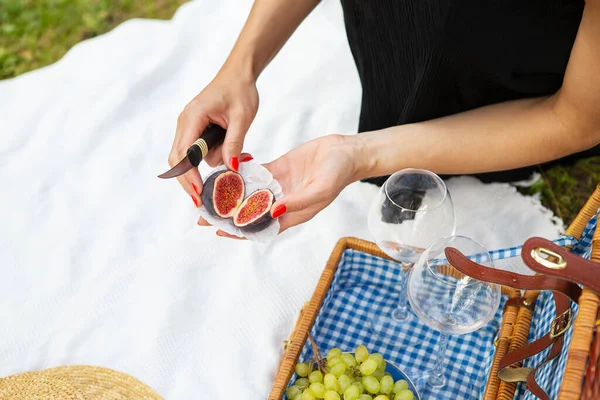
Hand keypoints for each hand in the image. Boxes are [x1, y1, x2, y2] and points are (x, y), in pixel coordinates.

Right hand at [168, 70, 258, 206]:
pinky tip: (227, 158)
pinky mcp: (194, 129)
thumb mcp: (242, 118)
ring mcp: (187, 126)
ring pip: (187, 157)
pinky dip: (209, 159)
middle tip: (200, 202)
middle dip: (187, 181)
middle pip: (177, 159)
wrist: (239, 75)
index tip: (198, 193)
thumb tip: (231, 169)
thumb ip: (235, 143)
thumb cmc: (241, 92)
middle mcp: (185, 122)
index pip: (184, 153)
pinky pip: (196, 151)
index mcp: (193, 117)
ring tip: (228, 170)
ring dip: (204, 168)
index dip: (189, 176)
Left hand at [205, 134, 359, 238]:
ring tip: (208, 195)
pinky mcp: (279, 169)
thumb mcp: (320, 190)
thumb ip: (297, 202)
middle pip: (250, 212)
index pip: (262, 227)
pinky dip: (240, 174)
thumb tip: (272, 212)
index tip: (221, 231)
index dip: (241, 231)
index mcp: (293, 213)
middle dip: (228, 215)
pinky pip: (256, 174)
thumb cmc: (338, 174)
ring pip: (249, 193)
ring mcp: (279, 186)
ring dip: (230, 195)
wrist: (346, 151)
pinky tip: (224, 172)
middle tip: (204, 215)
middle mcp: (283, 202)